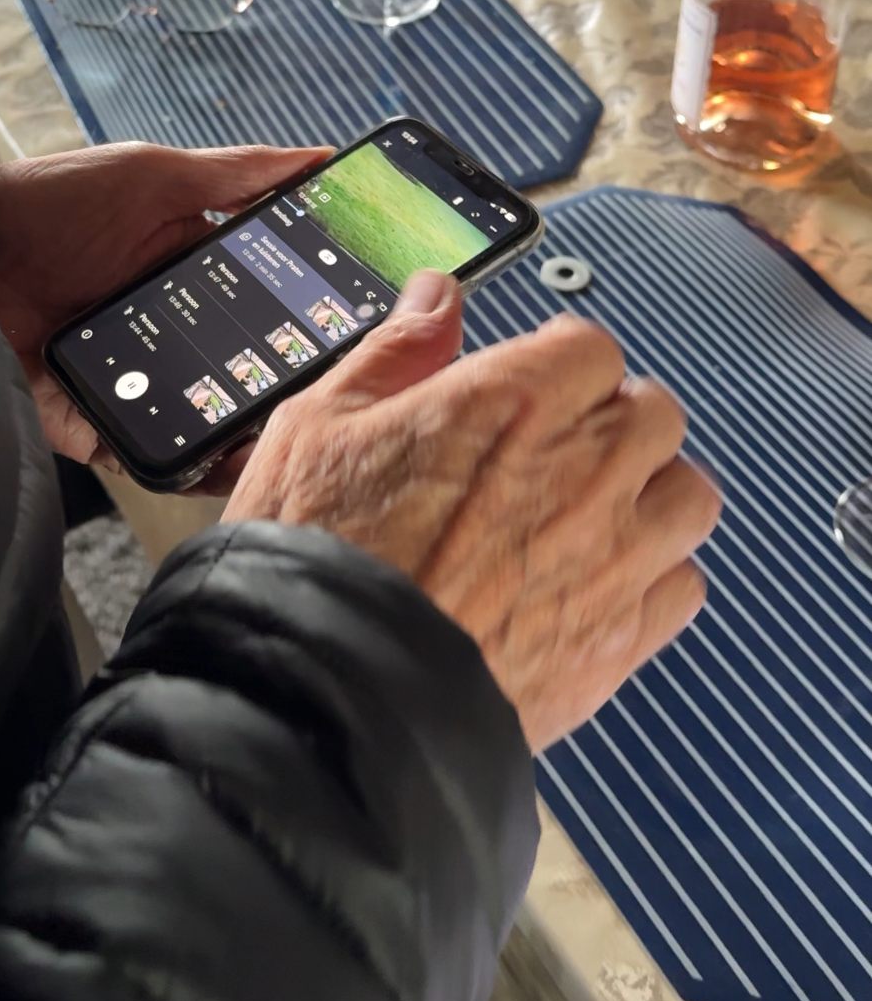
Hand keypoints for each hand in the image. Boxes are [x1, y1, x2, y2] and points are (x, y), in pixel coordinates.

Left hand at [0, 141, 327, 466]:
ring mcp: (137, 385)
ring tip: (296, 443)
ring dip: (251, 435)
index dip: (317, 323)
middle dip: (293, 390)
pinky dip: (189, 468)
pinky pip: (152, 457)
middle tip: (344, 399)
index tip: (370, 332)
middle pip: (248, 374)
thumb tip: (322, 159)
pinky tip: (228, 467)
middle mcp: (172, 336)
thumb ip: (236, 173)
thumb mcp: (154, 175)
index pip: (272, 308)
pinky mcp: (97, 424)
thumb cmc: (52, 201)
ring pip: (210, 423)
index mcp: (194, 275)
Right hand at [224, 270, 718, 751]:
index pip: (590, 346)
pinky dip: (655, 579)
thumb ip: (394, 353)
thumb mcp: (319, 425)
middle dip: (610, 422)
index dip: (557, 365)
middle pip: (653, 412)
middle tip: (555, 453)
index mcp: (513, 401)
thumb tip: (436, 299)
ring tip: (591, 519)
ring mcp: (613, 556)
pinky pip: (684, 586)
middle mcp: (582, 469)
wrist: (329, 701)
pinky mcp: (622, 638)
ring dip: (649, 495)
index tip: (529, 391)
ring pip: (687, 495)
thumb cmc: (313, 559)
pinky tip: (597, 588)